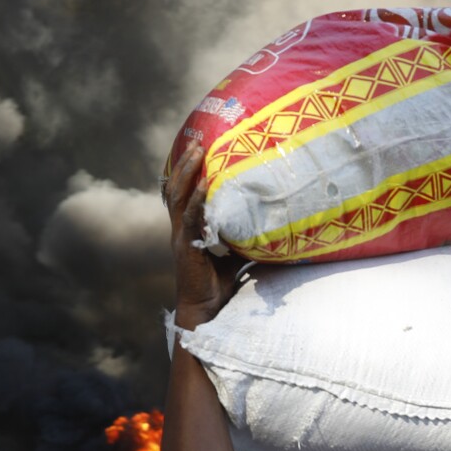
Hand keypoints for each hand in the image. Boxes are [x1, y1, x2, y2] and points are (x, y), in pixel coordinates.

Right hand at [165, 143, 243, 326]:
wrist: (206, 310)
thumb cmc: (220, 285)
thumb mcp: (235, 255)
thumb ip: (244, 239)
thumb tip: (273, 228)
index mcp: (189, 229)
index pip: (183, 195)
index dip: (186, 173)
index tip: (196, 150)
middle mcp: (181, 229)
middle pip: (177, 189)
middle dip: (185, 164)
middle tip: (197, 140)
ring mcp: (181, 236)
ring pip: (178, 197)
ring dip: (186, 172)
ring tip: (197, 151)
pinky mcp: (186, 246)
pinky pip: (190, 217)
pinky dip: (197, 199)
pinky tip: (204, 183)